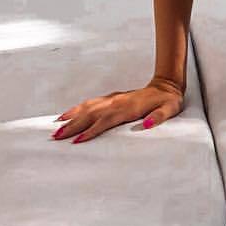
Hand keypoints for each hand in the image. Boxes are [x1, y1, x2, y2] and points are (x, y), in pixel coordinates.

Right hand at [52, 77, 183, 144]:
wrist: (166, 85)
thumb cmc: (168, 100)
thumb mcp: (170, 109)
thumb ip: (159, 116)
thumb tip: (148, 124)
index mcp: (129, 107)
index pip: (107, 120)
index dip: (93, 130)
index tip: (79, 140)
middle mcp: (117, 102)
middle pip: (91, 114)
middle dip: (74, 125)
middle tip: (57, 138)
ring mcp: (113, 99)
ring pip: (88, 107)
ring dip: (72, 117)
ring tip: (56, 129)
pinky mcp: (111, 98)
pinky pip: (90, 103)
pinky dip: (76, 108)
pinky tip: (66, 115)